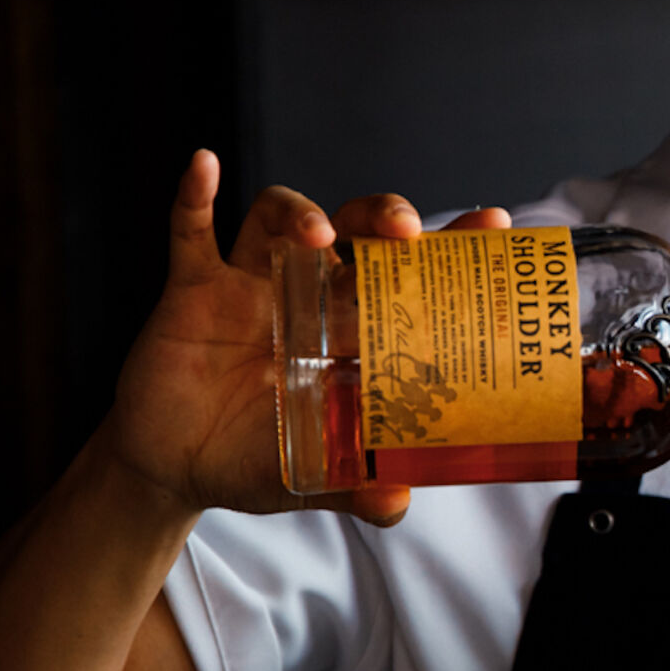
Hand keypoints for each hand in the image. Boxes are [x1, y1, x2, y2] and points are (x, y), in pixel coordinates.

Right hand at [95, 150, 510, 524]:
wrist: (175, 469)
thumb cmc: (258, 457)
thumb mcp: (310, 474)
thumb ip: (355, 484)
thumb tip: (398, 504)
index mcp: (355, 331)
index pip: (413, 276)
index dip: (453, 247)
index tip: (494, 225)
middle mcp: (312, 294)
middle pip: (358, 231)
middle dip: (384, 217)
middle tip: (405, 231)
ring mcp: (253, 285)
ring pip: (281, 220)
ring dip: (300, 212)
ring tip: (316, 233)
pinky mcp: (193, 290)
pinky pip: (191, 233)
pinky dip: (194, 199)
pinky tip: (205, 166)